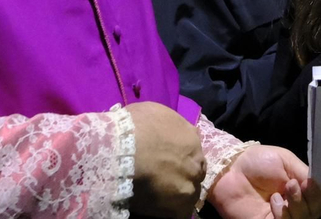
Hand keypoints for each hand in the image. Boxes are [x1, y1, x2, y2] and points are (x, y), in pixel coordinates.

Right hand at [125, 101, 205, 218]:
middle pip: (192, 174)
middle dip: (180, 176)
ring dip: (173, 196)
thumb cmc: (134, 126)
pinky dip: (166, 212)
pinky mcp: (178, 210)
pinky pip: (175, 214)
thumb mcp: (154, 113)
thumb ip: (167, 125)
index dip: (179, 159)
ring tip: (154, 195)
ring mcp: (190, 188)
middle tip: (161, 179)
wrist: (123, 151)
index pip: (191, 153)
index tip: (166, 162)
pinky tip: (152, 207)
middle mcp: (197, 164)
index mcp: (192, 139)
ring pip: (186, 195)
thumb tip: (164, 131)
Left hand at [210, 144, 320, 218]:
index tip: (316, 186)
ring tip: (280, 193)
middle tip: (293, 185)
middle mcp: (295, 205)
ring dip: (295, 207)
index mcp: (301, 189)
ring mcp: (282, 217)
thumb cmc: (258, 162)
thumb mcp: (286, 161)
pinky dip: (283, 215)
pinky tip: (274, 201)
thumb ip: (305, 173)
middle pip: (314, 213)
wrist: (231, 169)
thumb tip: (320, 185)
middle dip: (308, 200)